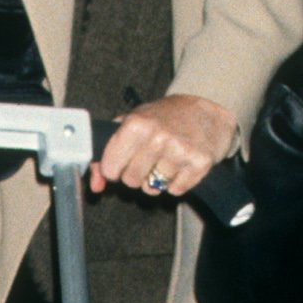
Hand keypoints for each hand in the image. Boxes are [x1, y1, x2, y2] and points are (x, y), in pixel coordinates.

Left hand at [95, 93, 237, 201]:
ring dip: (156, 179)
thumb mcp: (131, 125)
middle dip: (136, 174)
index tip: (124, 159)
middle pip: (131, 181)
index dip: (115, 168)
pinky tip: (180, 164)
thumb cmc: (163, 118)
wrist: (206, 112)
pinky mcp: (199, 164)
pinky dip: (176, 182)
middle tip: (148, 157)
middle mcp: (158, 137)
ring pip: (152, 189)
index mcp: (136, 125)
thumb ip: (107, 155)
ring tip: (165, 159)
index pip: (110, 169)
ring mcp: (180, 151)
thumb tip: (96, 186)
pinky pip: (174, 191)